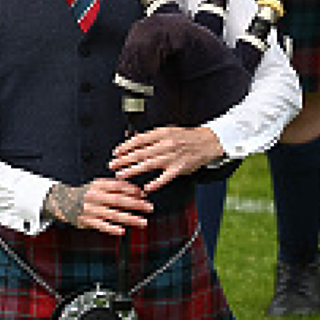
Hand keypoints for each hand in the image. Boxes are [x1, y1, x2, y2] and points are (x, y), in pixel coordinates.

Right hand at [44, 177, 151, 234]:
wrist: (64, 202)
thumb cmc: (87, 194)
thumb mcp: (98, 185)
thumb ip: (115, 187)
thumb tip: (138, 192)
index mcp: (98, 184)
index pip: (119, 185)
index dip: (133, 190)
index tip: (144, 195)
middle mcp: (95, 196)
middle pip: (119, 200)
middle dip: (137, 204)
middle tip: (150, 208)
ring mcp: (91, 209)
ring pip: (113, 214)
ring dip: (130, 218)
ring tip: (143, 222)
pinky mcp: (87, 221)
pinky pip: (102, 225)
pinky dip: (112, 229)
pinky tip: (122, 231)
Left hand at [109, 125, 225, 192]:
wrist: (206, 142)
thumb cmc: (186, 137)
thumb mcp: (168, 130)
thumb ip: (152, 136)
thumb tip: (134, 140)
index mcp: (162, 134)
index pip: (139, 140)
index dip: (125, 146)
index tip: (116, 152)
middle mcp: (165, 145)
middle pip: (140, 153)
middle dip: (124, 160)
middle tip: (112, 165)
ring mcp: (172, 157)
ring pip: (148, 165)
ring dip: (132, 170)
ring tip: (121, 174)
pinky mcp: (178, 169)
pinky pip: (164, 178)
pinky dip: (154, 184)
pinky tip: (145, 188)